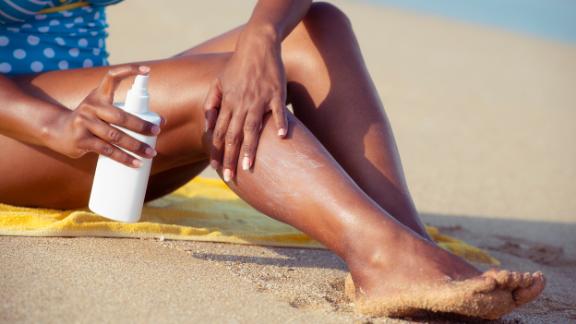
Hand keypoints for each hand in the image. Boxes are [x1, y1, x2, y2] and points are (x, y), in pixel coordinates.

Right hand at [46, 65, 162, 167]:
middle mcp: (91, 106)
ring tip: (151, 153)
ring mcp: (85, 123)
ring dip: (136, 146)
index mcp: (98, 95)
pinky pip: (107, 151)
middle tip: (157, 131)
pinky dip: (124, 158)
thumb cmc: (89, 120)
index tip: (147, 70)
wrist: (57, 131)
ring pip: (116, 136)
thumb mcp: (101, 108)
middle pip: (121, 116)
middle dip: (141, 125)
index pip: (113, 76)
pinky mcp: (82, 140)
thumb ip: (124, 111)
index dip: (129, 70)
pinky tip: (136, 163)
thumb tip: (161, 121)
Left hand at [203, 31, 287, 181]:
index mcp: (228, 103)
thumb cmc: (238, 66)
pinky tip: (282, 137)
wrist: (257, 46)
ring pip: (252, 128)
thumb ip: (211, 103)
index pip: (220, 133)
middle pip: (233, 135)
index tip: (217, 169)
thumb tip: (208, 124)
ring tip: (249, 167)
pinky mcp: (276, 93)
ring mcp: (259, 99)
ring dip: (250, 148)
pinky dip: (280, 123)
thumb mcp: (218, 82)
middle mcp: (241, 104)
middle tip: (230, 177)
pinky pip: (278, 110)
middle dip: (230, 158)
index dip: (217, 152)